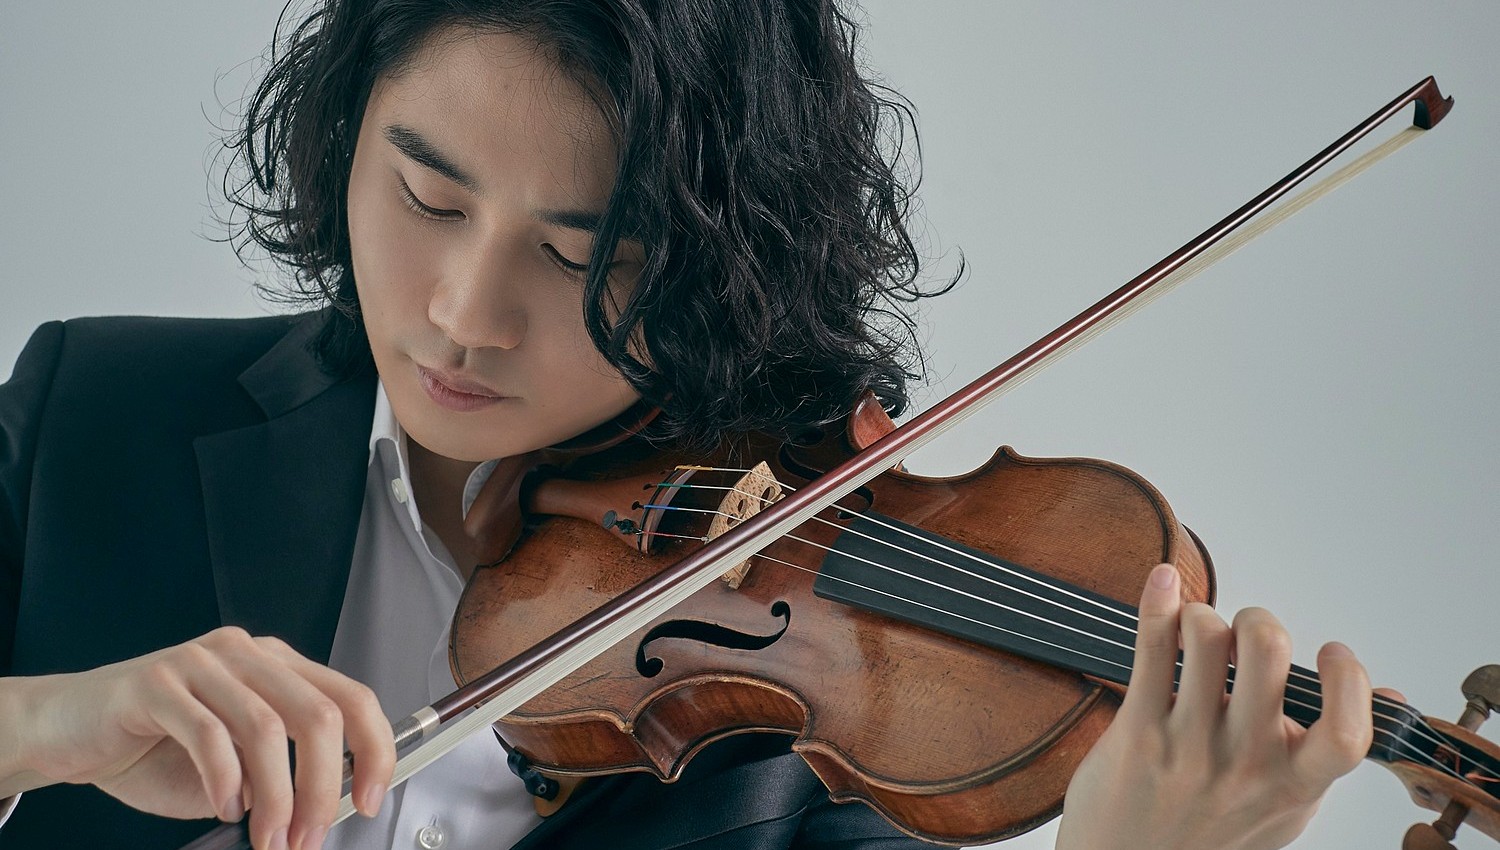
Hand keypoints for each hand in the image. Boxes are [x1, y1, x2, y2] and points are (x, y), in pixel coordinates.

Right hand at [1, 626, 394, 849]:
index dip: (375, 749)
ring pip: (267, 728)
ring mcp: (202, 662)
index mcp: (278, 665)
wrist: (70, 730)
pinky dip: (225, 782)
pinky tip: (225, 808)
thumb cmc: (157, 748)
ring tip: (271, 837)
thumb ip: (284, 771)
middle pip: (318, 714)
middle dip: (324, 787)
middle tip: (312, 836)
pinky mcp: (156, 683)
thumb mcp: (239, 763)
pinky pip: (208, 734)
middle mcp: (247, 654)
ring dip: (276, 796)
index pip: (352, 697)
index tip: (374, 798)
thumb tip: (331, 806)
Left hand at [1055, 564, 1392, 849]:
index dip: (1348, 679)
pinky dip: (1158, 602)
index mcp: (1294, 785)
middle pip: (1266, 652)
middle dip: (1259, 619)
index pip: (1345, 733)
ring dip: (1202, 614)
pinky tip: (1163, 581)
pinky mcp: (1138, 730)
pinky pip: (1150, 648)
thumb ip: (1327, 755)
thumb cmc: (1210, 830)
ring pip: (1205, 637)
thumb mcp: (1286, 805)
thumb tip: (1390, 699)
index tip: (1332, 651)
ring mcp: (1189, 746)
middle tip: (1246, 631)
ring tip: (1197, 630)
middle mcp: (1245, 765)